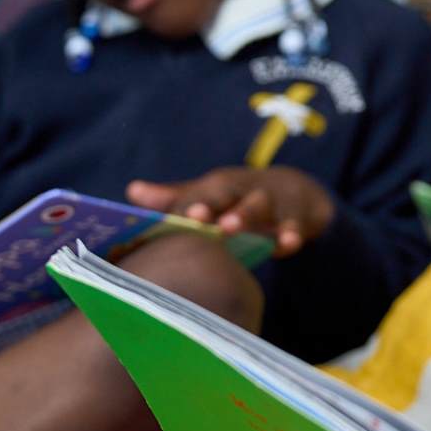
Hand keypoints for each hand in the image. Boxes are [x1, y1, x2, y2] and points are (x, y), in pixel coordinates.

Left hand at [128, 167, 335, 255]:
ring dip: (245, 215)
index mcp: (217, 187)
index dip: (183, 205)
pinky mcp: (298, 215)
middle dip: (210, 205)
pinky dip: (291, 232)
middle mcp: (242, 189)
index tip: (167, 217)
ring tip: (230, 227)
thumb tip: (132, 191)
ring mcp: (272, 200)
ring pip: (258, 206)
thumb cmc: (239, 199)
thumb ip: (174, 198)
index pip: (196, 195)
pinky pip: (295, 224)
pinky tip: (288, 243)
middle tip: (196, 217)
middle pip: (225, 194)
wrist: (296, 191)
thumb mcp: (210, 195)